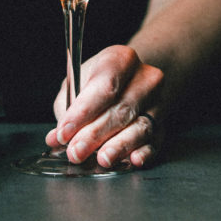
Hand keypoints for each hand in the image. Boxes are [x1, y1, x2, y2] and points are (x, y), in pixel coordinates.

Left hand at [46, 45, 164, 169]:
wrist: (133, 80)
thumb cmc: (100, 82)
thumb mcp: (78, 84)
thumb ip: (67, 110)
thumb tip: (56, 138)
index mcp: (121, 59)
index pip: (104, 86)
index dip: (83, 112)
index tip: (64, 132)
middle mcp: (145, 78)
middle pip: (121, 109)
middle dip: (95, 134)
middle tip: (76, 151)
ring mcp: (158, 102)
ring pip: (140, 127)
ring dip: (119, 146)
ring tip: (102, 158)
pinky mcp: (164, 125)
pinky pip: (155, 141)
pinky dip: (144, 152)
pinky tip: (133, 160)